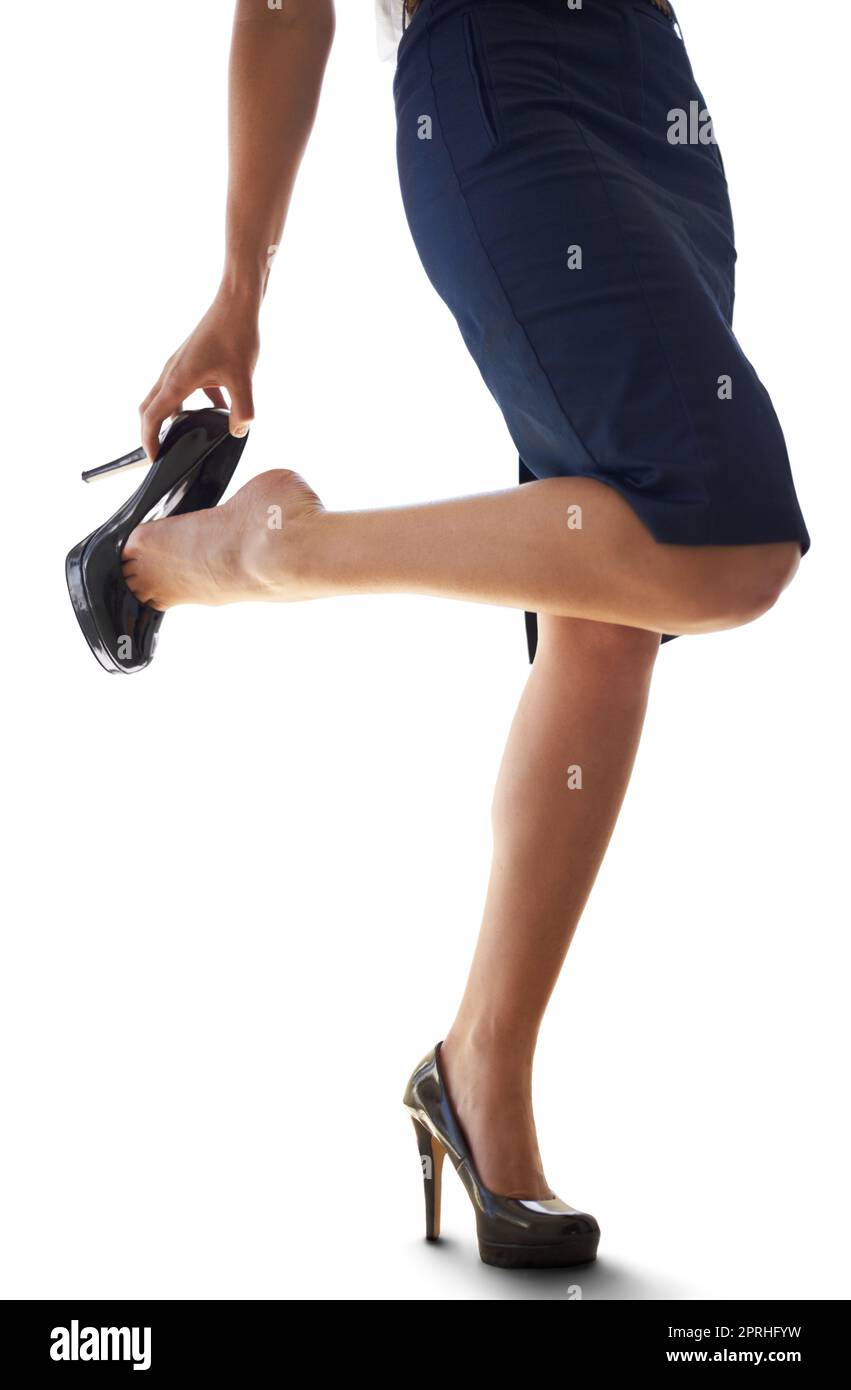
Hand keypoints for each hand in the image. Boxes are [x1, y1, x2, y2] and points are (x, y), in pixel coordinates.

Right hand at [139, 285, 259, 461]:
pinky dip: (194, 402)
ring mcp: (181, 364)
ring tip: (186, 434)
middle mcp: (172, 372)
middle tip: (161, 451)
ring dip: (171, 416)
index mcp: (177, 380)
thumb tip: (239, 431)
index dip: (149, 441)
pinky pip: (186, 387)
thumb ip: (243, 410)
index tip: (153, 458)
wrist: (237, 302)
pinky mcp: (192, 358)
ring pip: (166, 396)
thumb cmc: (236, 334)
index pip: (152, 417)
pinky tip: (219, 409)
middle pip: (150, 408)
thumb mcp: (243, 378)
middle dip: (152, 431)